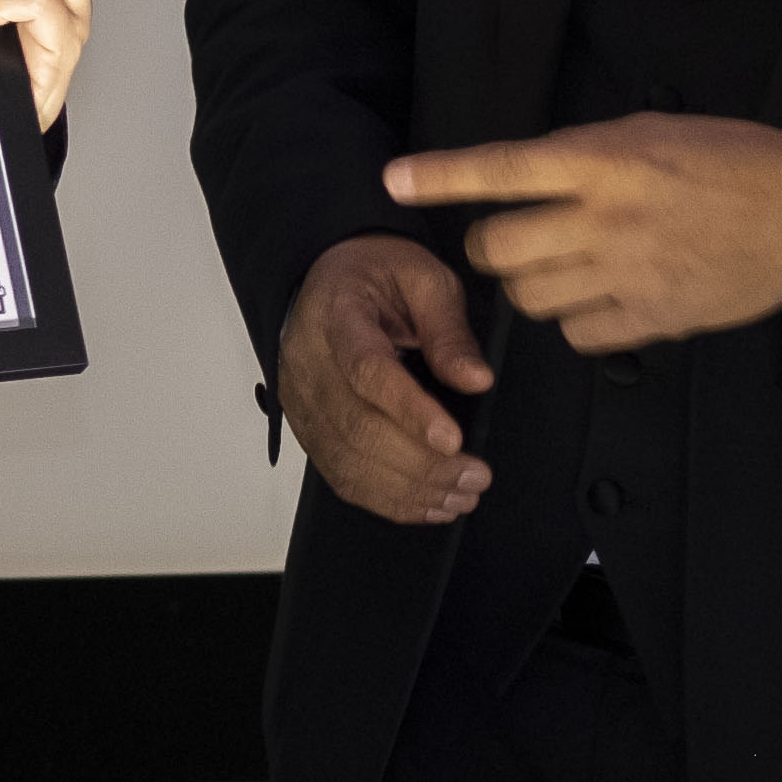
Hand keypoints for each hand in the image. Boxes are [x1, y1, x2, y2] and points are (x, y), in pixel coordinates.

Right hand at [277, 233, 495, 524]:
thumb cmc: (375, 277)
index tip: (453, 438)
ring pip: (348, 462)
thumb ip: (449, 330)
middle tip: (475, 477)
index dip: (409, 410)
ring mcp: (304, 403)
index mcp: (337, 317)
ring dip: (409, 490)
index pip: (367, 371)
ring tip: (460, 496)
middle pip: (358, 428)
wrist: (326, 281)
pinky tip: (428, 505)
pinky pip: (341, 476)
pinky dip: (387, 500)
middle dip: (422, 464)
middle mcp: (310, 365)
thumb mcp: (424, 279)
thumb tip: (477, 380)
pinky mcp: (309, 430)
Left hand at [384, 115, 781, 358]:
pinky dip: (574, 320)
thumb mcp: (655, 132)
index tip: (396, 179)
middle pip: (499, 249)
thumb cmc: (733, 164)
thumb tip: (536, 178)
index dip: (442, 175)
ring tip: (563, 268)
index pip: (505, 168)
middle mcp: (607, 218)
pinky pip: (576, 334)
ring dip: (530, 285)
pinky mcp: (649, 318)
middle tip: (512, 240)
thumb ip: (589, 156)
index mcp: (607, 160)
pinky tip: (599, 297)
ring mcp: (626, 273)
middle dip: (491, 247)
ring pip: (529, 297)